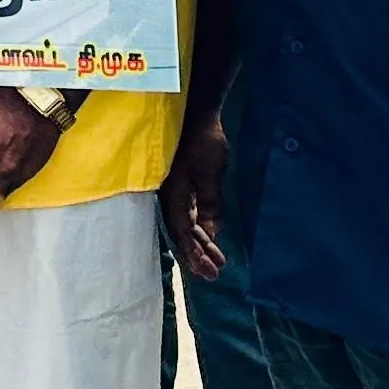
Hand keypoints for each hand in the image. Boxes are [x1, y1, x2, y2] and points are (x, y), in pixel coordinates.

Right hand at [160, 114, 227, 280]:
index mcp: (174, 194)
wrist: (196, 114)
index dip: (194, 252)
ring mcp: (175, 191)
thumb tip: (212, 232)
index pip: (183, 231)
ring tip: (218, 261)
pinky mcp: (182, 186)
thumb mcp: (212, 173)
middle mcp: (170, 196)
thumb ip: (211, 203)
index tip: (208, 270)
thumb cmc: (204, 142)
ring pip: (186, 224)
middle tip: (214, 274)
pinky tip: (211, 236)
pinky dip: (200, 227)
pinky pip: (189, 213)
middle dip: (197, 254)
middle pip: (182, 232)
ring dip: (201, 243)